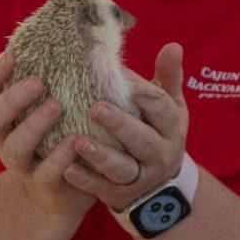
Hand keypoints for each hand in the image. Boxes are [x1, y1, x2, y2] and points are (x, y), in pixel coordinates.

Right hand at [0, 51, 95, 220]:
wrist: (65, 191)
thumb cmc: (61, 131)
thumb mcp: (55, 101)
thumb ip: (61, 73)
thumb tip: (87, 25)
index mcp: (3, 114)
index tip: (13, 55)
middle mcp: (4, 138)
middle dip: (12, 98)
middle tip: (37, 82)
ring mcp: (21, 165)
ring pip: (15, 147)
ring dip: (34, 125)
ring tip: (58, 106)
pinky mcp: (43, 186)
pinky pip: (45, 173)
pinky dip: (59, 157)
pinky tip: (75, 142)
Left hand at [63, 42, 187, 212]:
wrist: (160, 186)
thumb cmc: (158, 131)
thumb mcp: (169, 107)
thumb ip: (168, 77)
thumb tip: (173, 45)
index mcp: (171, 127)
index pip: (160, 107)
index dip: (140, 91)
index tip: (117, 73)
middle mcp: (160, 154)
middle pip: (142, 139)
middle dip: (119, 124)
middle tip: (95, 107)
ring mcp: (140, 177)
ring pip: (121, 168)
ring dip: (100, 155)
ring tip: (78, 141)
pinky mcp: (119, 193)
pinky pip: (101, 188)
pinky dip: (84, 179)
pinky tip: (66, 167)